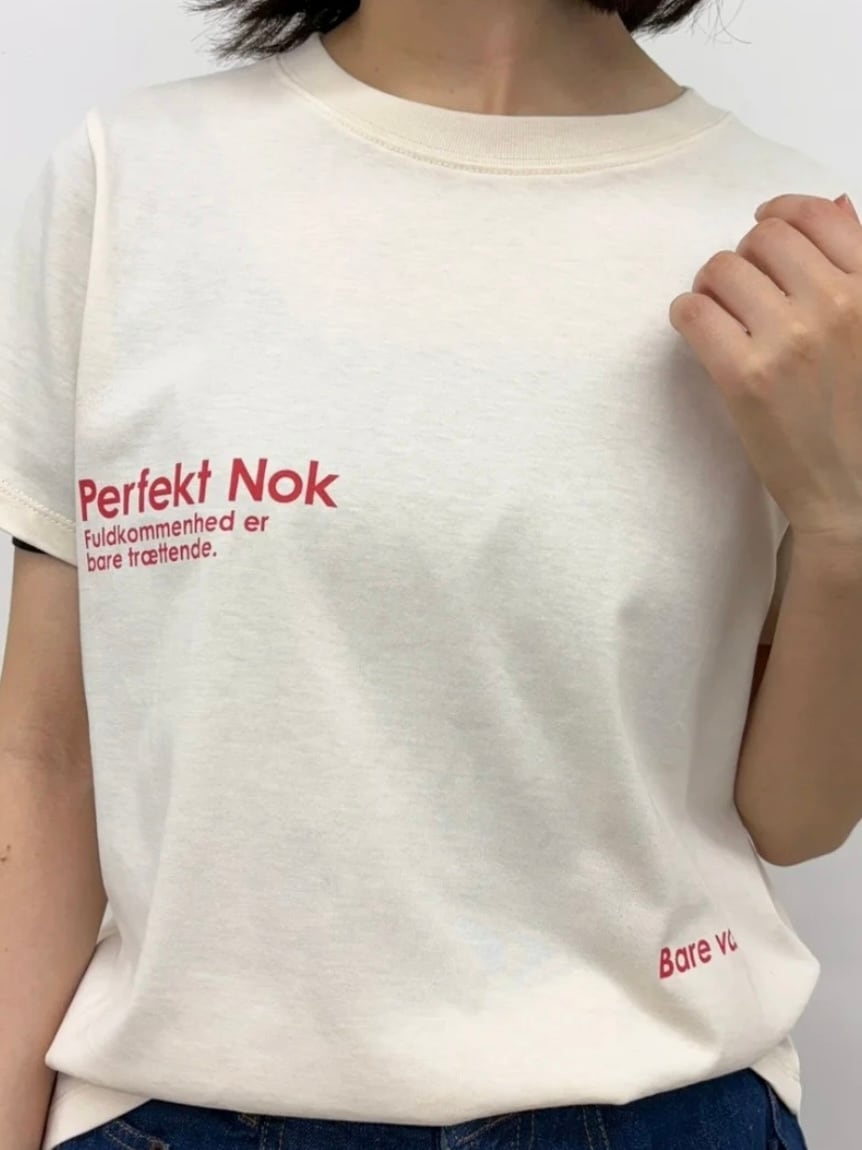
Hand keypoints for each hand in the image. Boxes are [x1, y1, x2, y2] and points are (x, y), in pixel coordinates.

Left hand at [669, 192, 861, 550]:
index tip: (763, 225)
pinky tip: (698, 331)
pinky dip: (686, 314)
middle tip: (740, 289)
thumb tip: (831, 205)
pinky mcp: (745, 375)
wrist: (853, 493)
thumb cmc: (861, 412)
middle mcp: (839, 304)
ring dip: (711, 286)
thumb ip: (856, 273)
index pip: (819, 215)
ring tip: (720, 314)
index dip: (782, 214)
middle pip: (763, 238)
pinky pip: (692, 311)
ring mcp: (790, 339)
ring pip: (722, 268)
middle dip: (744, 257)